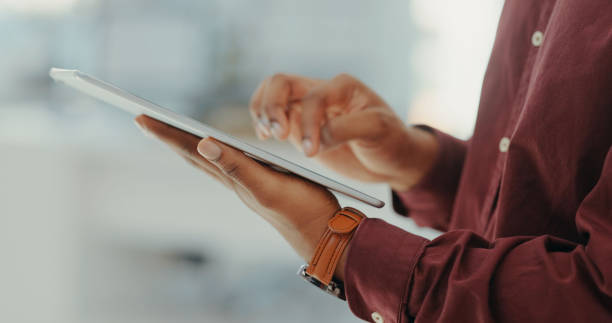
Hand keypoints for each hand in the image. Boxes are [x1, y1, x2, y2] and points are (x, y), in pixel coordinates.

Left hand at [134, 115, 351, 279]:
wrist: (324, 235)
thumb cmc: (302, 210)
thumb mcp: (268, 186)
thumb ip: (237, 166)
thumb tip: (202, 144)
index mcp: (232, 177)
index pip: (192, 151)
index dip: (167, 134)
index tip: (140, 118)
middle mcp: (234, 181)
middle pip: (193, 155)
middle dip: (169, 137)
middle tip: (144, 121)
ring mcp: (246, 184)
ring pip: (208, 161)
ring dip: (187, 145)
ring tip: (171, 132)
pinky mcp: (262, 185)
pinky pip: (228, 165)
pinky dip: (214, 153)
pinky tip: (217, 151)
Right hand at [250, 73, 438, 190]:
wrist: (392, 157)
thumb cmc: (390, 140)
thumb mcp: (378, 130)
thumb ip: (348, 129)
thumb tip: (318, 137)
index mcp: (343, 87)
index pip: (314, 96)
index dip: (309, 123)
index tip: (312, 151)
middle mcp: (321, 91)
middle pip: (281, 83)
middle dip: (272, 107)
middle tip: (277, 135)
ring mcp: (307, 107)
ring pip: (271, 93)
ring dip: (262, 111)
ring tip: (266, 135)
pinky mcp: (299, 125)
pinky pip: (271, 115)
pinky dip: (261, 121)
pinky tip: (264, 137)